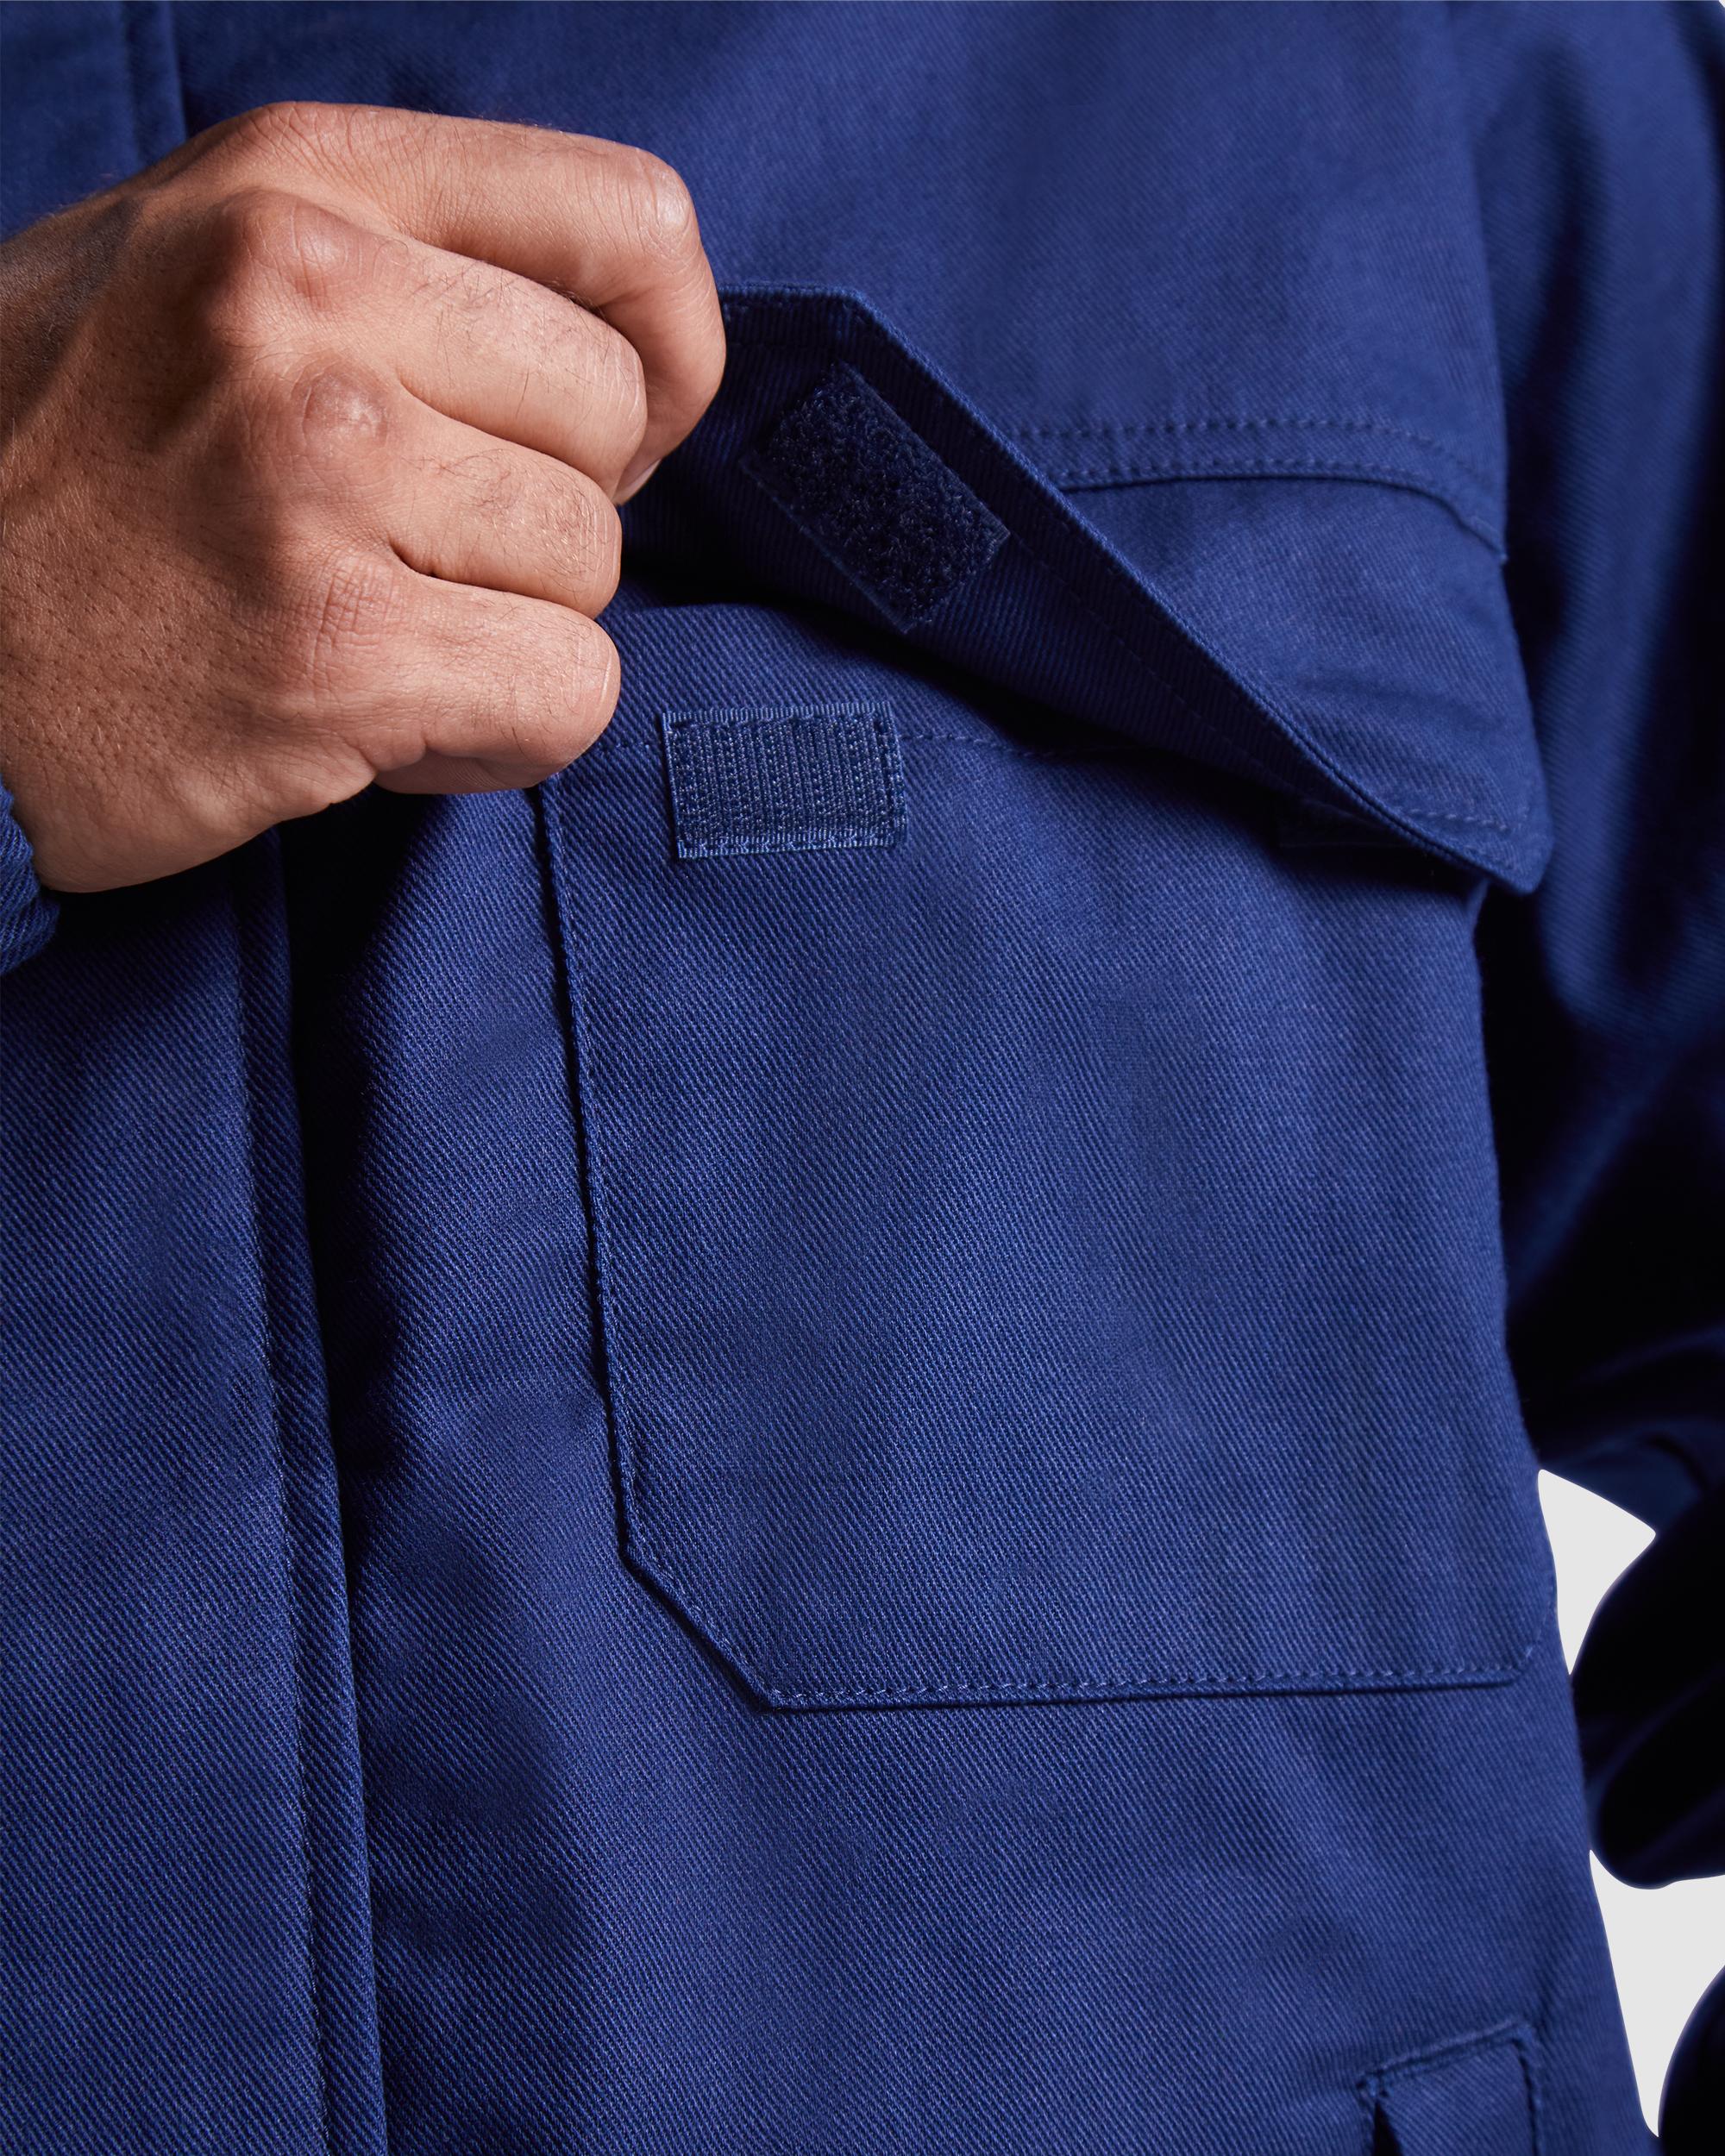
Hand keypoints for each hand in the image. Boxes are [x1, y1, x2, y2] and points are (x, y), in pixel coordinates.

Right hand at [0, 102, 723, 891]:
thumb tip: (611, 352)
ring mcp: (314, 474)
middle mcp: (305, 302)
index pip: (627, 221)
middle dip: (550, 516)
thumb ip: (382, 269)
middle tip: (424, 559)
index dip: (666, 346)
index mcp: (289, 185)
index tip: (620, 428)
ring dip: (507, 634)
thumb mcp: (178, 276)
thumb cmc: (41, 472)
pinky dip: (496, 741)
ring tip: (368, 641)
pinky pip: (563, 697)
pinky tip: (379, 729)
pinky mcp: (327, 651)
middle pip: (614, 415)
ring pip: (593, 570)